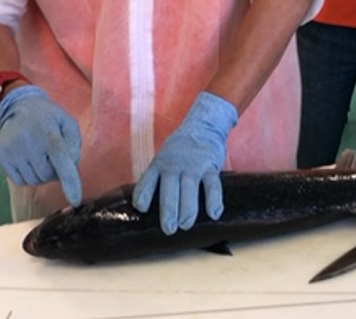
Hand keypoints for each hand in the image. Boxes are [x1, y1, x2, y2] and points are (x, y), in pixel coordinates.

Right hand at [0, 85, 81, 206]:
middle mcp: (28, 142)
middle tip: (51, 156)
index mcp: (49, 133)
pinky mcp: (1, 157)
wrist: (18, 106)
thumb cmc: (48, 117)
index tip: (75, 201)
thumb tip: (70, 168)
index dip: (70, 182)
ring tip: (39, 155)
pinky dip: (27, 175)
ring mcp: (12, 150)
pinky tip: (27, 159)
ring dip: (41, 174)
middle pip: (48, 176)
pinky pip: (20, 181)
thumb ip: (74, 145)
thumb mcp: (67, 123)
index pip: (61, 161)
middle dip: (54, 171)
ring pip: (34, 181)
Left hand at [132, 92, 237, 234]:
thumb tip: (146, 209)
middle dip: (168, 210)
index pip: (148, 180)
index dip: (143, 194)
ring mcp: (193, 166)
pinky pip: (213, 185)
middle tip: (168, 228)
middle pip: (169, 188)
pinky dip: (214, 200)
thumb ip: (157, 180)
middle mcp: (174, 165)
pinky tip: (213, 214)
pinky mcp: (210, 167)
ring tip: (185, 225)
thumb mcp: (163, 159)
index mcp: (159, 164)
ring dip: (188, 209)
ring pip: (189, 188)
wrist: (202, 127)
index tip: (141, 208)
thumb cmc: (178, 152)